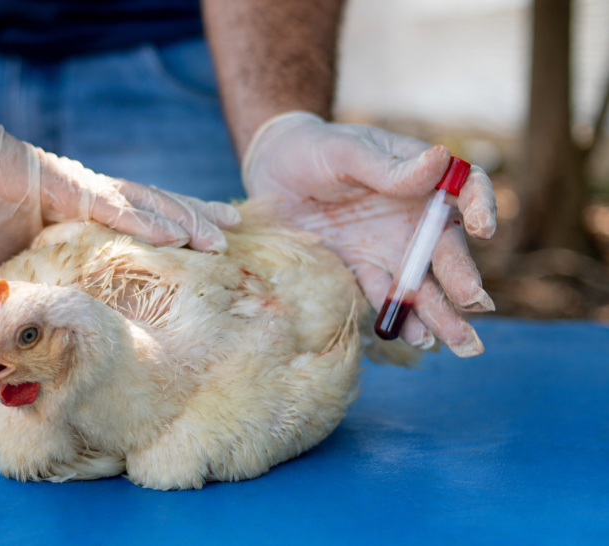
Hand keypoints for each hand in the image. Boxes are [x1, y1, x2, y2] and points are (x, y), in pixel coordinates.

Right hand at [0, 98, 240, 272]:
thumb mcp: (15, 256)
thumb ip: (40, 273)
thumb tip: (51, 305)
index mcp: (86, 211)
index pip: (143, 220)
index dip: (176, 227)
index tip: (207, 242)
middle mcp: (95, 196)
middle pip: (158, 206)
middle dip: (199, 218)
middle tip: (235, 230)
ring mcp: (85, 190)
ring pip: (149, 205)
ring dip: (186, 221)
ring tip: (221, 236)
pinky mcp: (68, 188)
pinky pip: (116, 208)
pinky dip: (148, 222)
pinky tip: (179, 234)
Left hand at [243, 112, 496, 356]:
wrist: (272, 171)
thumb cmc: (315, 149)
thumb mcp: (348, 152)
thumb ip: (390, 167)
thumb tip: (440, 159)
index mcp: (421, 177)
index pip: (464, 189)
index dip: (480, 207)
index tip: (481, 228)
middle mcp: (414, 217)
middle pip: (448, 250)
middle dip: (464, 279)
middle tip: (474, 304)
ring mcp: (390, 247)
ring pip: (423, 283)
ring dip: (443, 313)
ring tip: (461, 342)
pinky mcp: (363, 269)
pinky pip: (386, 296)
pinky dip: (403, 318)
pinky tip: (419, 339)